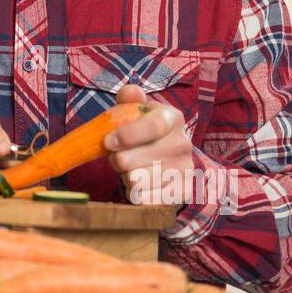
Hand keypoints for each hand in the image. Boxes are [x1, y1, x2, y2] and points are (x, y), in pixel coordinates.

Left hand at [107, 84, 193, 204]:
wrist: (170, 158)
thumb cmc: (145, 130)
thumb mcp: (138, 110)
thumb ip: (130, 97)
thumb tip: (129, 93)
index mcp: (173, 118)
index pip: (153, 126)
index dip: (128, 135)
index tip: (107, 141)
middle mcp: (183, 144)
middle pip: (137, 160)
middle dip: (117, 160)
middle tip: (115, 156)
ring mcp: (184, 170)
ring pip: (137, 181)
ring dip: (125, 176)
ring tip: (129, 168)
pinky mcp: (180, 193)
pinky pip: (143, 199)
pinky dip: (134, 193)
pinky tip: (138, 183)